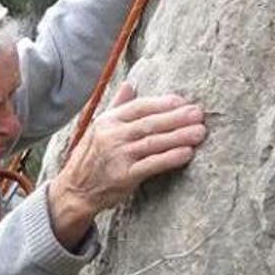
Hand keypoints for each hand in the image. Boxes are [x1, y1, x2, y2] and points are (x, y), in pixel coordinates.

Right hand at [49, 83, 207, 248]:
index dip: (162, 103)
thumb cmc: (91, 157)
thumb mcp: (98, 128)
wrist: (75, 190)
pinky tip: (187, 153)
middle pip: (150, 123)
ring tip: (200, 132)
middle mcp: (112, 136)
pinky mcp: (124, 176)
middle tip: (198, 114)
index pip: (139, 107)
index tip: (182, 101)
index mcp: (107, 121)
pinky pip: (152, 164)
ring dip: (179, 136)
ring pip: (153, 142)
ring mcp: (118, 156)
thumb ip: (117, 106)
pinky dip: (170, 158)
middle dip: (176, 118)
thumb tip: (129, 84)